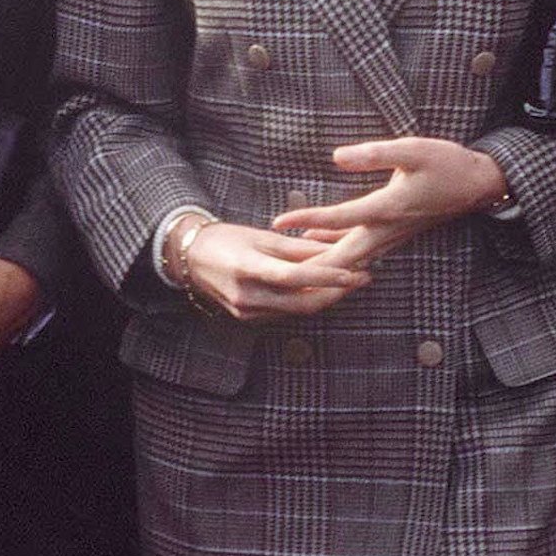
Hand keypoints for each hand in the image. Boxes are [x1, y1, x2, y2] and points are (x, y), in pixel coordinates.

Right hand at [181, 221, 369, 322]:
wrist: (191, 258)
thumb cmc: (227, 239)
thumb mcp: (261, 236)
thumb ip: (296, 248)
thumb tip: (333, 249)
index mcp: (247, 267)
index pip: (294, 277)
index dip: (326, 276)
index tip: (355, 272)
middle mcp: (247, 295)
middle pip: (302, 303)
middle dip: (336, 293)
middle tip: (363, 277)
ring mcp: (247, 312)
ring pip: (297, 310)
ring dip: (325, 297)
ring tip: (350, 280)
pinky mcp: (248, 319)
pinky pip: (285, 312)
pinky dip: (305, 301)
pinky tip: (322, 289)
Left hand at [271, 136, 507, 268]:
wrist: (478, 184)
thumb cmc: (447, 163)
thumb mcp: (413, 149)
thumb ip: (375, 154)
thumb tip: (337, 157)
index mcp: (388, 209)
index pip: (339, 218)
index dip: (307, 219)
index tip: (278, 223)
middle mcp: (387, 229)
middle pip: (341, 257)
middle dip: (310, 269)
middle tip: (277, 279)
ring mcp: (391, 235)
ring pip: (350, 258)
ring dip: (322, 266)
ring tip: (290, 272)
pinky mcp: (394, 232)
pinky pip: (359, 249)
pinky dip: (336, 251)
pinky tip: (316, 245)